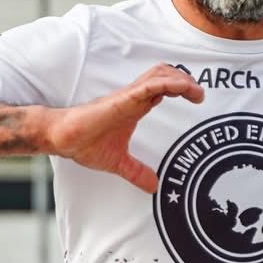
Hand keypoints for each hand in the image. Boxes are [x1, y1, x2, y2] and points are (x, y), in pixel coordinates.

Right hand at [42, 65, 204, 191]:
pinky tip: (182, 88)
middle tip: (199, 95)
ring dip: (180, 79)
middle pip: (164, 75)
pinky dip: (168, 84)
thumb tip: (154, 187)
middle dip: (185, 80)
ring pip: (159, 75)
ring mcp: (128, 97)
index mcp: (134, 107)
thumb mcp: (118, 163)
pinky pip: (149, 86)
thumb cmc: (85, 143)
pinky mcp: (122, 100)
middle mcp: (133, 98)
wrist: (63, 138)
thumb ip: (137, 172)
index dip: (181, 88)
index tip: (197, 99)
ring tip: (195, 91)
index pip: (162, 88)